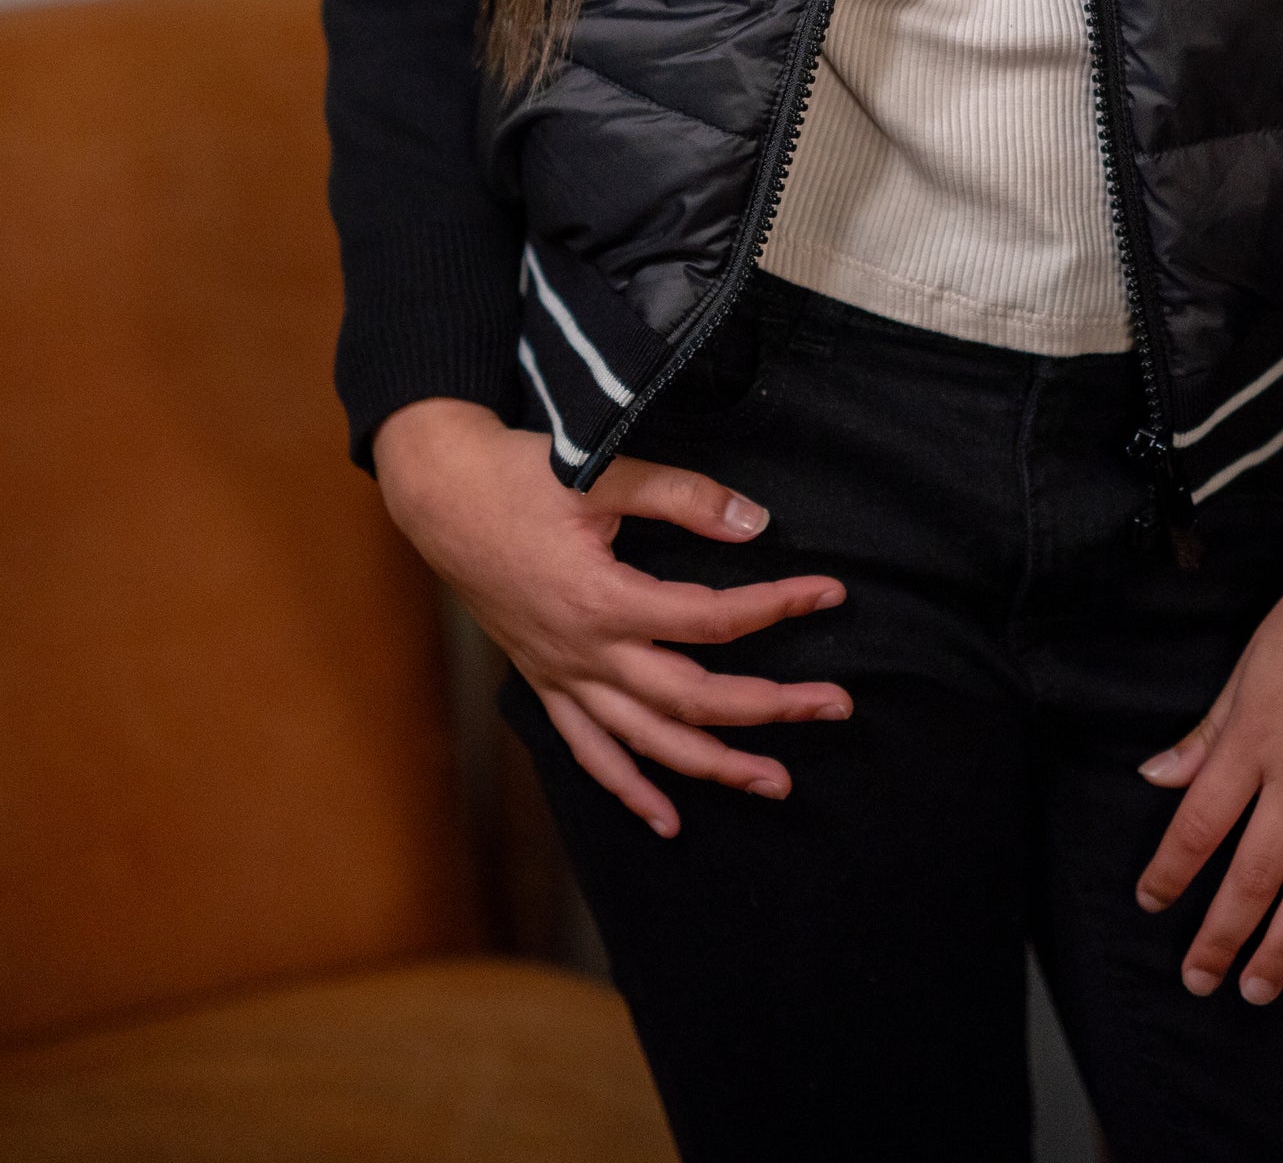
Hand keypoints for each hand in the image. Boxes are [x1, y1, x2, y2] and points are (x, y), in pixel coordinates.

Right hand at [373, 397, 849, 837]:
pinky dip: (628, 788)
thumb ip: (683, 497)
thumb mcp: (601, 472)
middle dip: (768, 708)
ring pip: (646, 742)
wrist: (439, 495)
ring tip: (774, 782)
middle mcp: (584, 653)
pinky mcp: (544, 681)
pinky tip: (667, 820)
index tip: (830, 593)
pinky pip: (588, 751)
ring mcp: (562, 675)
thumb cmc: (518, 477)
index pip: (712, 618)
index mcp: (603, 601)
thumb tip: (755, 523)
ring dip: (712, 767)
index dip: (778, 605)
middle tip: (834, 706)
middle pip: (691, 698)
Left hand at [1135, 563, 1282, 1002]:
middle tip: (1200, 980)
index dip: (1170, 872)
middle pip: (1254, 874)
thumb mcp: (1250, 661)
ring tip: (1260, 987)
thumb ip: (1209, 730)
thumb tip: (1157, 775)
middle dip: (1221, 935)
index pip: (1199, 823)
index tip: (1151, 902)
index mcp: (1257, 738)